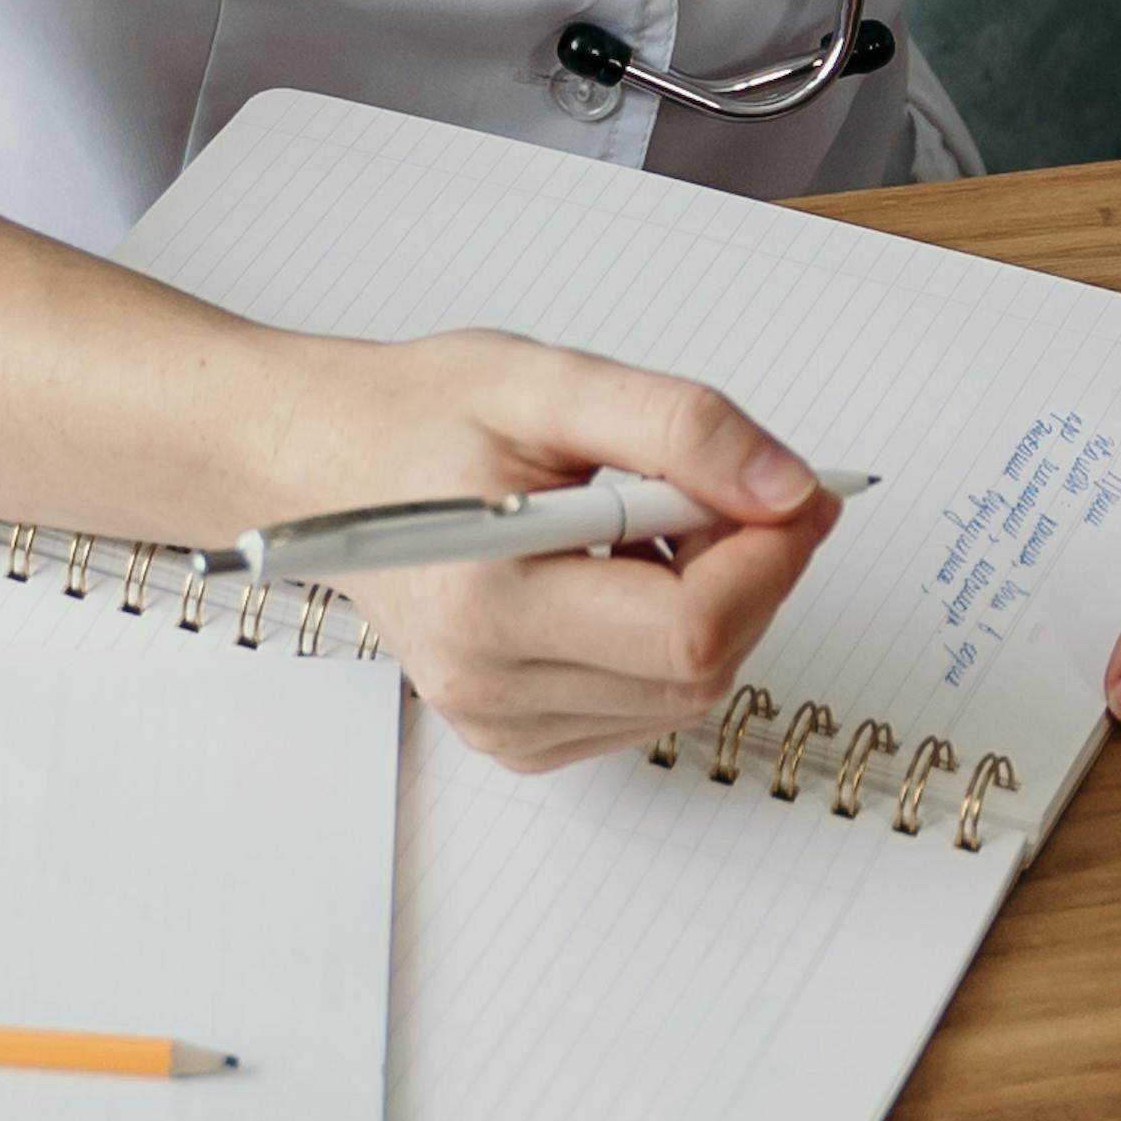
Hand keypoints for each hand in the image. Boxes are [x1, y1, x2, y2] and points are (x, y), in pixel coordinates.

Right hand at [249, 326, 839, 770]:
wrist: (323, 466)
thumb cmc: (418, 419)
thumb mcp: (550, 383)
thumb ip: (677, 427)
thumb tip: (786, 487)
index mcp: (487, 597)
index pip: (691, 627)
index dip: (771, 559)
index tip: (798, 493)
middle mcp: (487, 682)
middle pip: (701, 669)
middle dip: (751, 577)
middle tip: (738, 491)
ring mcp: (498, 722)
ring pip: (684, 695)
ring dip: (714, 608)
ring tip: (657, 522)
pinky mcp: (514, 737)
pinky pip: (644, 708)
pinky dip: (669, 643)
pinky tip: (627, 575)